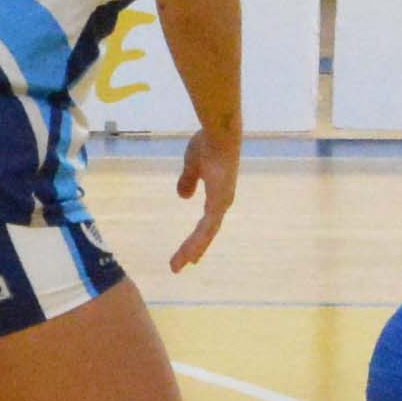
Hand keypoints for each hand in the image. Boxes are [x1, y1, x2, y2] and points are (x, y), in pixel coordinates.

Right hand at [169, 130, 238, 271]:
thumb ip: (188, 180)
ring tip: (179, 265)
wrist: (219, 135)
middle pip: (207, 232)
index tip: (190, 252)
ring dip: (193, 249)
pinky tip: (191, 253)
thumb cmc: (207, 144)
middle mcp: (222, 201)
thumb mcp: (192, 164)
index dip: (199, 236)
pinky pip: (207, 227)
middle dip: (194, 248)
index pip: (207, 221)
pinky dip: (198, 241)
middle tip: (182, 265)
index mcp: (217, 193)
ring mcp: (222, 202)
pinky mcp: (220, 201)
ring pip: (206, 233)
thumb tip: (184, 197)